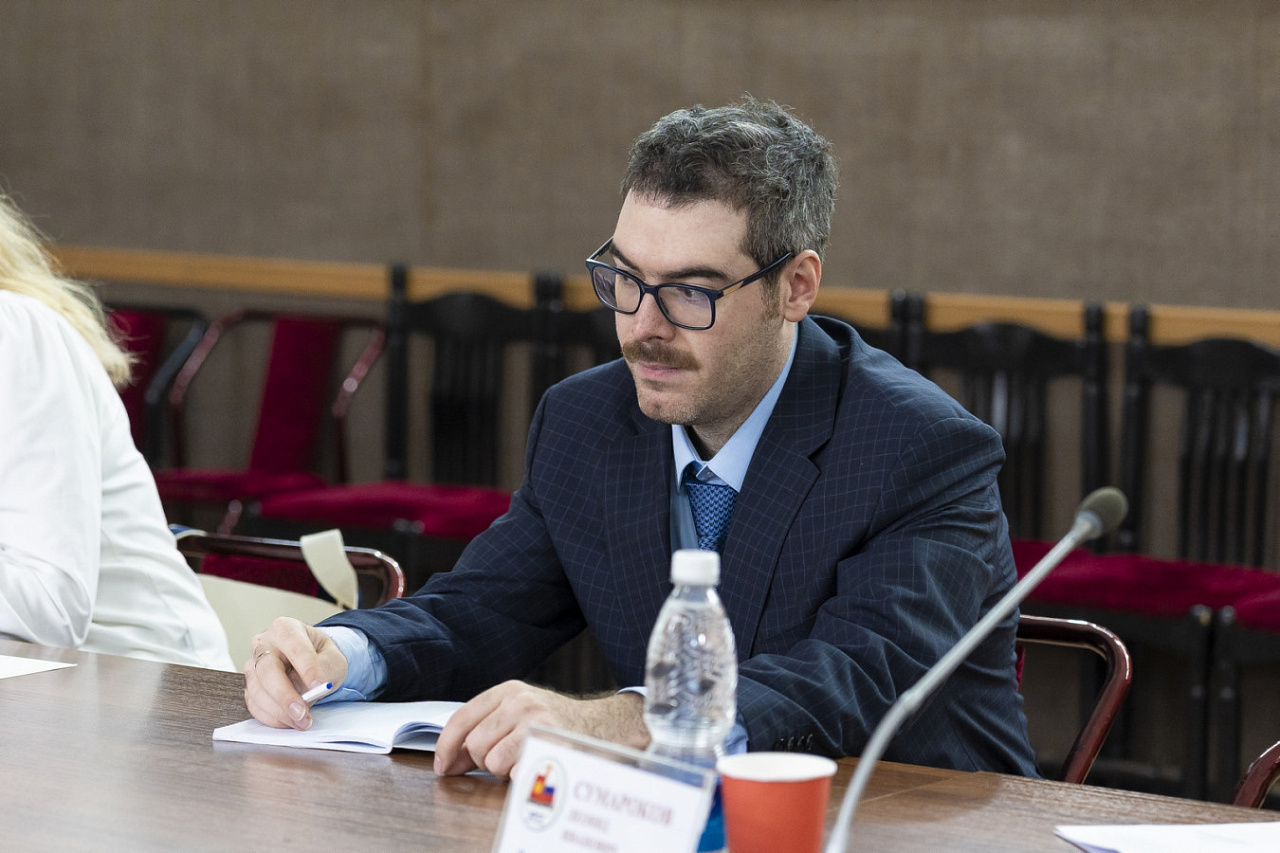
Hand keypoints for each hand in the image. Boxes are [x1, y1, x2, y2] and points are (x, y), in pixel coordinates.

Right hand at [243, 617, 348, 730]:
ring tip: (302, 720)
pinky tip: (289, 720)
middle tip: (302, 712)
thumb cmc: (322, 657)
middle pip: (267, 670)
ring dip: (280, 711)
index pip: (293, 646)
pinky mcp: (251, 687)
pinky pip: (254, 705)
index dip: (306, 667)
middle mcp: (264, 645)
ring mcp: (254, 666)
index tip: (319, 685)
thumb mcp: (334, 658)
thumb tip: (308, 688)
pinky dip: (272, 717)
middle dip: (285, 696)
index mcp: (286, 629)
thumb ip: (324, 668)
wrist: (314, 666)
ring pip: (257, 691)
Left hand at [432, 680, 648, 778]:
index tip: (443, 765)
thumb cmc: (555, 722)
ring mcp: (537, 722)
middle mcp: (521, 702)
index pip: (462, 718)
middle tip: (506, 757)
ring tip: (523, 759)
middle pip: (474, 745)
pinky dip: (521, 778)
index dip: (447, 746)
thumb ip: (483, 728)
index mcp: (508, 690)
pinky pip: (515, 774)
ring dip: (504, 770)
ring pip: (492, 762)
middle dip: (484, 760)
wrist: (603, 725)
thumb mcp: (518, 712)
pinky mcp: (550, 744)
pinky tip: (535, 766)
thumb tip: (448, 760)